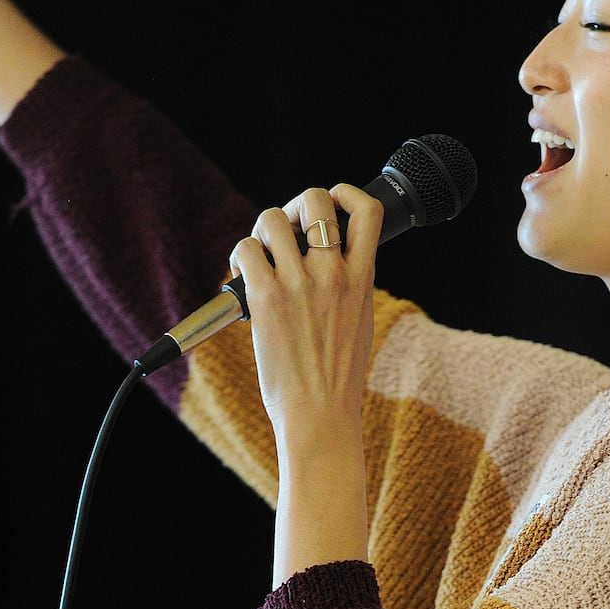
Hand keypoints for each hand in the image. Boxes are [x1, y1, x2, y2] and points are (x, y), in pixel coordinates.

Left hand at [231, 184, 381, 437]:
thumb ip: (350, 284)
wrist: (320, 414)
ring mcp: (299, 285)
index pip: (368, 212)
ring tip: (260, 255)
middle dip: (296, 205)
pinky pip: (246, 250)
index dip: (346, 194)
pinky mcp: (265, 299)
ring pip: (271, 219)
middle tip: (287, 231)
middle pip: (315, 200)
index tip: (331, 206)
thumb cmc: (337, 377)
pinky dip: (240, 256)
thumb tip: (328, 259)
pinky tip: (243, 276)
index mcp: (362, 278)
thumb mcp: (360, 321)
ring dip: (261, 231)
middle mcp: (333, 275)